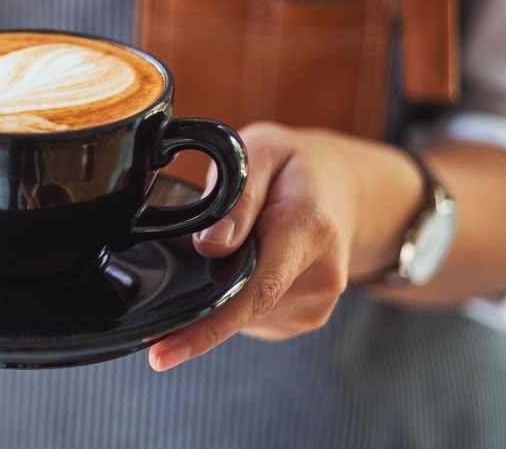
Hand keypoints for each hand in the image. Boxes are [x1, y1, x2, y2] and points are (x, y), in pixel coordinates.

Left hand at [148, 122, 421, 370]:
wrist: (344, 187)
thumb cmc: (295, 167)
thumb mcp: (262, 151)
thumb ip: (237, 197)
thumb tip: (210, 245)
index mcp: (310, 231)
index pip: (256, 291)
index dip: (207, 328)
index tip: (162, 353)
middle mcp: (322, 277)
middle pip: (243, 308)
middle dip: (199, 302)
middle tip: (174, 275)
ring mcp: (317, 303)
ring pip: (244, 316)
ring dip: (219, 292)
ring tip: (231, 245)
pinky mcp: (306, 317)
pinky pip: (252, 318)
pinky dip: (234, 297)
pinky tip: (242, 266)